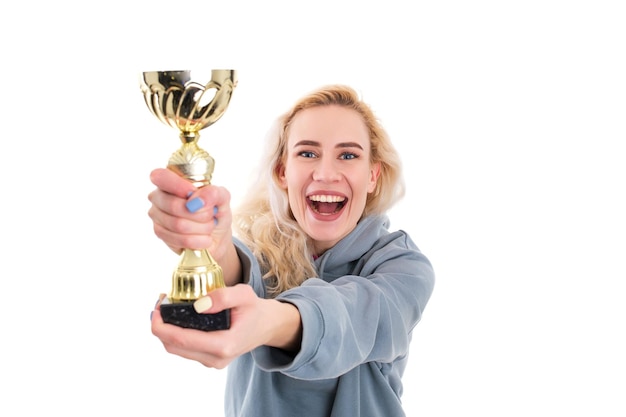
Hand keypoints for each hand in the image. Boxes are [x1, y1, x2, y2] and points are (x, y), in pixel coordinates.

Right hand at [147, 168, 232, 261]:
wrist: (216, 237)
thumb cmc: (216, 212)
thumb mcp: (222, 197)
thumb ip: (213, 193)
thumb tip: (198, 200)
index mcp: (170, 180)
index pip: (160, 177)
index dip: (177, 186)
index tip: (193, 192)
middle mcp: (159, 196)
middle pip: (174, 205)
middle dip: (201, 213)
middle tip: (211, 214)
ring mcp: (157, 215)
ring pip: (178, 224)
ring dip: (202, 228)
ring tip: (209, 226)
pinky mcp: (160, 234)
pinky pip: (180, 239)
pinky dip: (198, 240)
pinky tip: (204, 238)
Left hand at [151, 285, 301, 368]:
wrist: (267, 326)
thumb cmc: (255, 309)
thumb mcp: (244, 294)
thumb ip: (223, 296)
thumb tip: (197, 305)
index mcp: (223, 345)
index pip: (181, 339)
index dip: (161, 325)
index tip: (156, 307)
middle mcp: (215, 359)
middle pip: (173, 346)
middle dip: (160, 326)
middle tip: (160, 302)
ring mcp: (211, 362)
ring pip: (176, 349)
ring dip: (166, 330)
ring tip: (166, 307)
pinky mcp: (209, 359)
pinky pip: (184, 348)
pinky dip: (175, 333)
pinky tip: (177, 317)